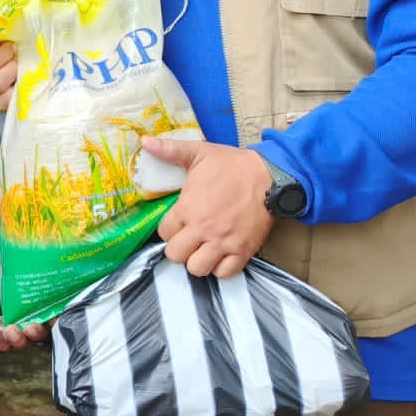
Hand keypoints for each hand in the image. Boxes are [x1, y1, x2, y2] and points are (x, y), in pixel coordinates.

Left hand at [0, 265, 43, 349]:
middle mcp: (18, 325)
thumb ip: (32, 291)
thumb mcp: (21, 280)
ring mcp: (1, 328)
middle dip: (16, 339)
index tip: (30, 327)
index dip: (36, 333)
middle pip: (22, 344)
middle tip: (10, 328)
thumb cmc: (6, 273)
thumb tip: (41, 294)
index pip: (41, 332)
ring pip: (2, 344)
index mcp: (32, 314)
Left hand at [150, 136, 274, 279]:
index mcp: (188, 208)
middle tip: (186, 238)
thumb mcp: (198, 152)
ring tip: (201, 248)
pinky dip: (220, 268)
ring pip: (197, 269)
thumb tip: (145, 142)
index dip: (167, 229)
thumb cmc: (232, 164)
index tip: (176, 224)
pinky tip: (219, 255)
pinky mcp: (243, 251)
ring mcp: (224, 243)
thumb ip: (169, 149)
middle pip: (175, 255)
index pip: (163, 233)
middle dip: (178, 248)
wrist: (270, 175)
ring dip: (197, 261)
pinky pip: (225, 274)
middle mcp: (203, 229)